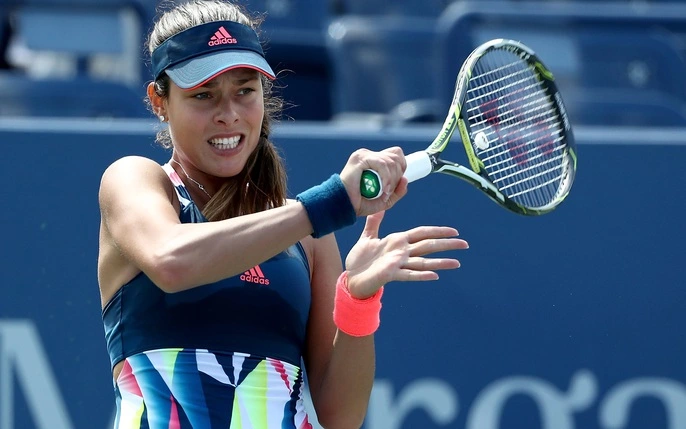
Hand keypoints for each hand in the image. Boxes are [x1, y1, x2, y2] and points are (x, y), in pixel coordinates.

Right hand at [339, 147, 407, 215]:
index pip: (396, 154)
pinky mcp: (360, 159)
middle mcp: (369, 155)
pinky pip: (381, 164)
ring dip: (392, 179)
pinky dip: (386, 177)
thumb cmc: (360, 203)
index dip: (401, 167)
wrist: (344, 206)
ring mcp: (364, 155)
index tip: (396, 183)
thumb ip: (397, 192)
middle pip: (395, 156)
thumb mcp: (384, 200)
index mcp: (374, 160)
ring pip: (390, 161)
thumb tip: (405, 179)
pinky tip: (384, 188)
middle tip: (389, 190)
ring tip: (385, 192)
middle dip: (398, 174)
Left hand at [344, 211, 468, 298]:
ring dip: (440, 262)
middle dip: (446, 244)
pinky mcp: (391, 274)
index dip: (438, 231)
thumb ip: (375, 222)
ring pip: (423, 262)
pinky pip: (409, 275)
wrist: (351, 277)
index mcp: (398, 241)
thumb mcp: (367, 236)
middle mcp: (402, 252)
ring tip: (457, 263)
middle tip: (465, 244)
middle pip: (428, 246)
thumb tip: (380, 206)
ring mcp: (398, 264)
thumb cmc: (360, 259)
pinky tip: (435, 275)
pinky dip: (422, 275)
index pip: (422, 234)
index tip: (454, 231)